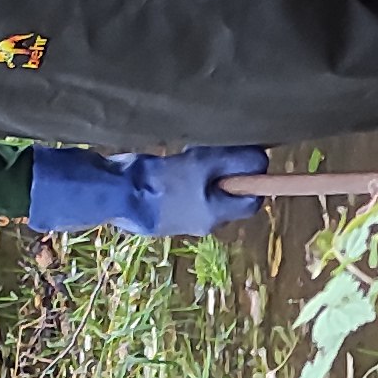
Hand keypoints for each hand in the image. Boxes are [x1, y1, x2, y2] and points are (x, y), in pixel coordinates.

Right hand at [24, 146, 269, 237]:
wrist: (116, 194)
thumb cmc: (165, 180)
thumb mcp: (205, 164)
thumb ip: (236, 162)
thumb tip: (262, 160)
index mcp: (216, 215)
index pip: (252, 201)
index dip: (252, 178)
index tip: (242, 157)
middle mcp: (202, 223)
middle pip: (227, 195)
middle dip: (224, 173)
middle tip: (209, 153)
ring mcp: (180, 220)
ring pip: (205, 193)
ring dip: (201, 173)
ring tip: (187, 156)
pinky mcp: (162, 212)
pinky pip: (183, 194)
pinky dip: (182, 178)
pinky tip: (170, 165)